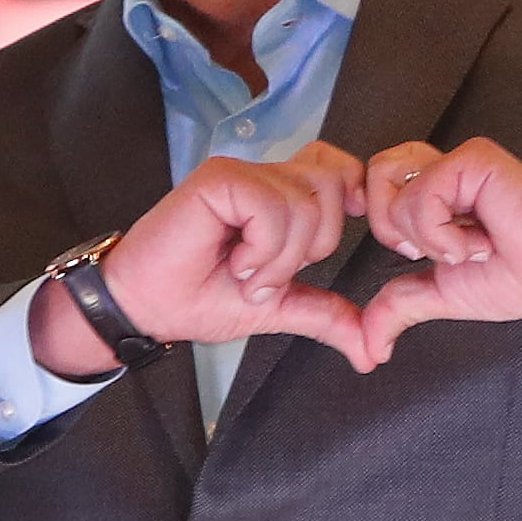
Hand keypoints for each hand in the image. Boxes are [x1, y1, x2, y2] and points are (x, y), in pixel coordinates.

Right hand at [59, 146, 373, 362]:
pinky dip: (262, 247)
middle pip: (334, 184)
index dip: (347, 202)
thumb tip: (373, 350)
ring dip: (282, 256)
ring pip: (306, 199)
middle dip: (314, 245)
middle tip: (269, 274)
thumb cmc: (198, 298)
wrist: (147, 308)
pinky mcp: (219, 179)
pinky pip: (272, 205)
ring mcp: (240, 174)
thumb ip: (327, 316)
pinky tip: (235, 261)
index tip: (318, 251)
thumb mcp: (279, 308)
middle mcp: (263, 176)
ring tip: (246, 273)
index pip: (340, 170)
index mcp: (280, 195)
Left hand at [339, 139, 521, 371]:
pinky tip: (480, 242)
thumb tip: (367, 345)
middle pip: (374, 176)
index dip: (387, 225)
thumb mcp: (441, 293)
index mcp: (434, 190)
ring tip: (464, 245)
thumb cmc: (519, 277)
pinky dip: (444, 235)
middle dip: (394, 228)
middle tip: (439, 249)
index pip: (373, 185)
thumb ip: (398, 306)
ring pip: (392, 184)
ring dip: (423, 232)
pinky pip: (425, 194)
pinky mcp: (476, 160)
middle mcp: (445, 168)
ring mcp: (460, 161)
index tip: (424, 252)